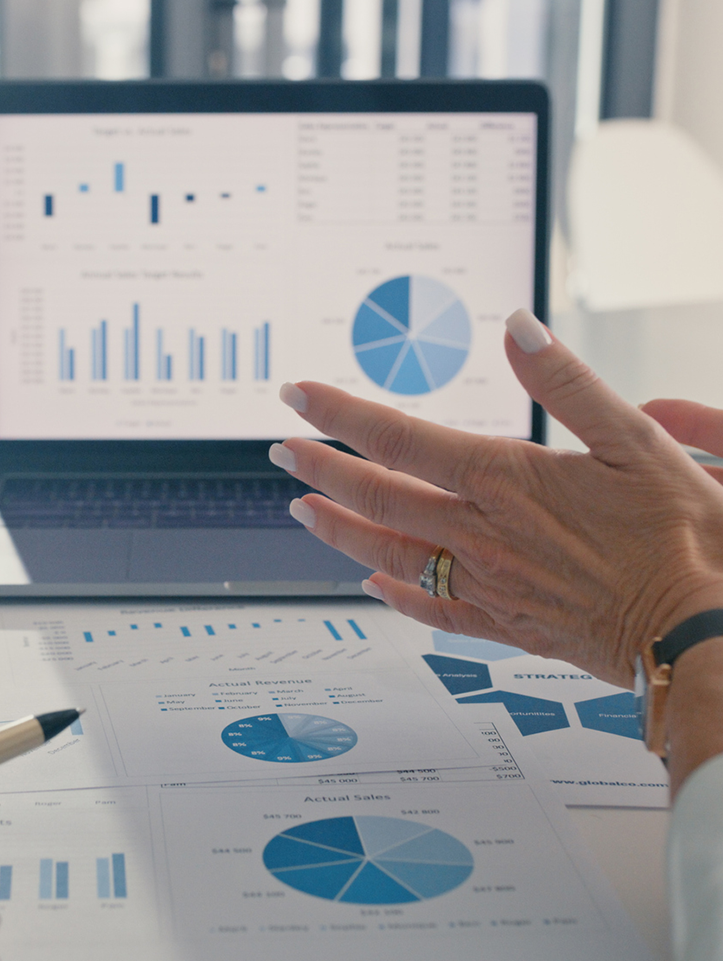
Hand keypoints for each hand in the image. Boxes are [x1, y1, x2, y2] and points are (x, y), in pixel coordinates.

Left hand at [268, 309, 722, 686]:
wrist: (703, 634)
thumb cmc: (682, 537)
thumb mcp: (638, 440)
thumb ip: (567, 382)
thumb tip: (516, 326)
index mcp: (504, 481)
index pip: (398, 438)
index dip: (340, 413)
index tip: (297, 395)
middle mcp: (481, 535)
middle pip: (378, 497)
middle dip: (321, 469)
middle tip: (280, 451)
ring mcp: (488, 585)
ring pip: (391, 553)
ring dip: (339, 529)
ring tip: (302, 510)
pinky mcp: (507, 627)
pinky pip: (433, 611)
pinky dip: (395, 595)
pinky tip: (373, 586)